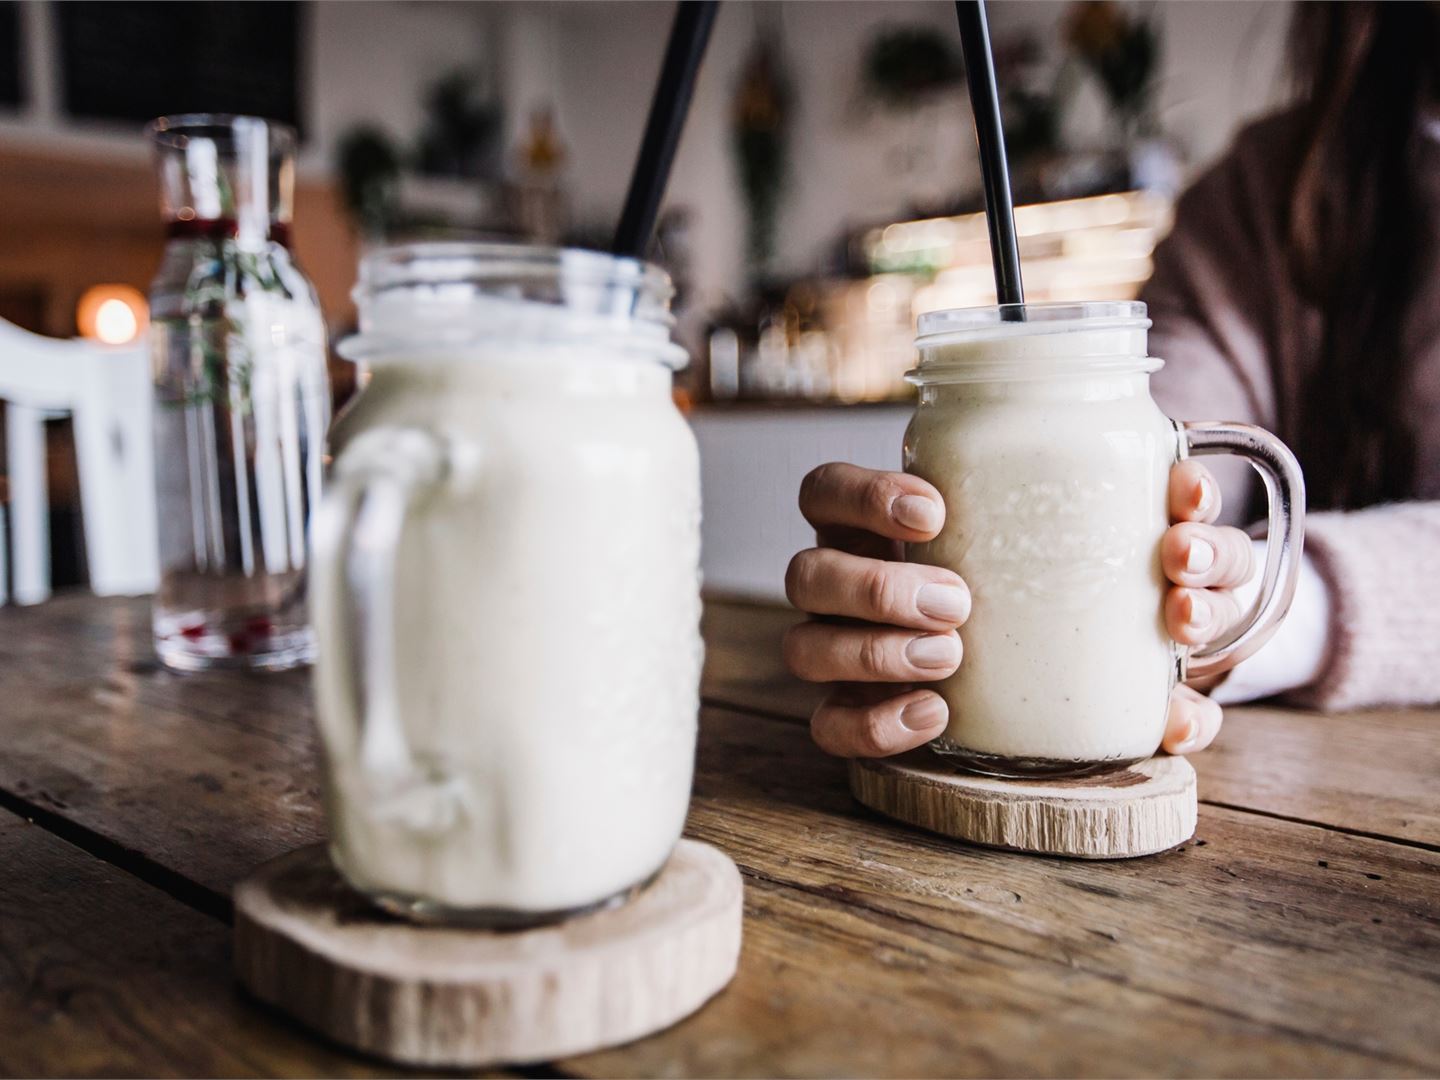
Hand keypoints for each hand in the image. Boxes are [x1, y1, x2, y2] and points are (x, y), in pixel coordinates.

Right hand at [783, 461, 1250, 757]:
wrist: (1069, 673)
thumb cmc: (1072, 589)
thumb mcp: (1108, 549)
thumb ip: (1152, 527)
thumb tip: (1192, 506)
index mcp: (882, 527)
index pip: (826, 491)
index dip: (863, 495)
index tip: (935, 512)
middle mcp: (849, 586)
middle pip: (805, 572)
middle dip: (876, 587)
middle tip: (959, 604)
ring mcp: (844, 653)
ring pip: (804, 646)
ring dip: (873, 652)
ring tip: (948, 659)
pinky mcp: (859, 715)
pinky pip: (830, 727)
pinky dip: (876, 724)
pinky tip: (934, 715)